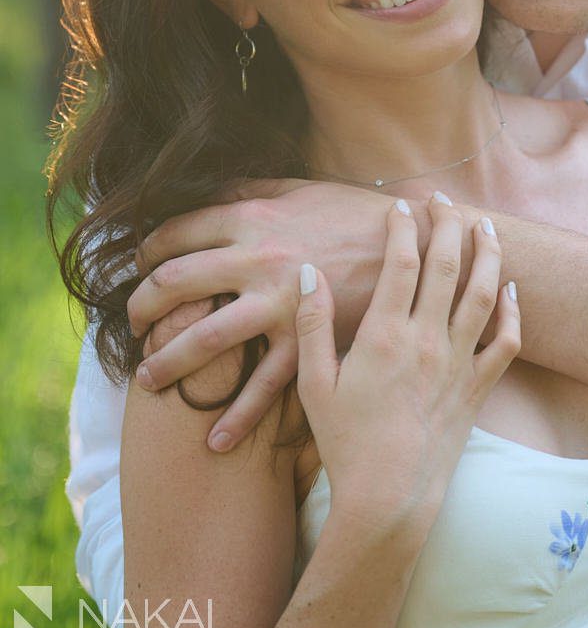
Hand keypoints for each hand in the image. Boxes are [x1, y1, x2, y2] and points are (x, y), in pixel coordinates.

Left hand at [129, 180, 394, 448]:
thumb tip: (209, 190)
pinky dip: (236, 415)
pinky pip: (263, 385)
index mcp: (252, 218)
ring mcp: (279, 303)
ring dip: (166, 363)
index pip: (176, 233)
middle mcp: (256, 260)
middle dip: (141, 307)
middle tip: (133, 325)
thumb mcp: (300, 190)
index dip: (147, 251)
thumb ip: (252, 191)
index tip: (140, 265)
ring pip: (203, 339)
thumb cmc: (355, 214)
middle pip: (174, 283)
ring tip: (147, 381)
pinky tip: (214, 438)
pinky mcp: (306, 340)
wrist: (414, 244)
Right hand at [295, 198, 519, 532]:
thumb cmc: (346, 443)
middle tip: (444, 200)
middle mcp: (427, 341)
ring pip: (483, 294)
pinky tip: (512, 289)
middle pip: (446, 266)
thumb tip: (309, 274)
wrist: (389, 499)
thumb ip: (312, 325)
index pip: (400, 263)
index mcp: (385, 335)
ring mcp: (457, 363)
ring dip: (487, 255)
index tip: (401, 205)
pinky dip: (513, 312)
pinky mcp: (477, 388)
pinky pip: (505, 342)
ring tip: (485, 226)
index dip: (402, 227)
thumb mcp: (313, 384)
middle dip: (448, 224)